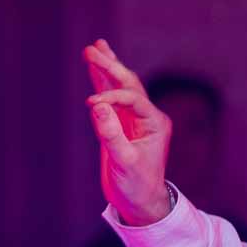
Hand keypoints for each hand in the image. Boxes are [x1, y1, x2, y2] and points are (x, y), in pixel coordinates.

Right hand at [83, 39, 171, 225]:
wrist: (141, 200)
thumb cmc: (137, 185)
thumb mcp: (124, 162)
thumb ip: (111, 135)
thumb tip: (97, 107)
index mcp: (155, 123)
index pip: (133, 99)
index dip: (111, 98)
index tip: (90, 106)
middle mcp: (147, 117)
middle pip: (128, 84)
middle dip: (111, 66)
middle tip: (93, 48)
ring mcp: (134, 119)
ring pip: (120, 87)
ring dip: (107, 68)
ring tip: (96, 46)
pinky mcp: (121, 124)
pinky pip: (110, 99)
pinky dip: (101, 83)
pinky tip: (95, 68)